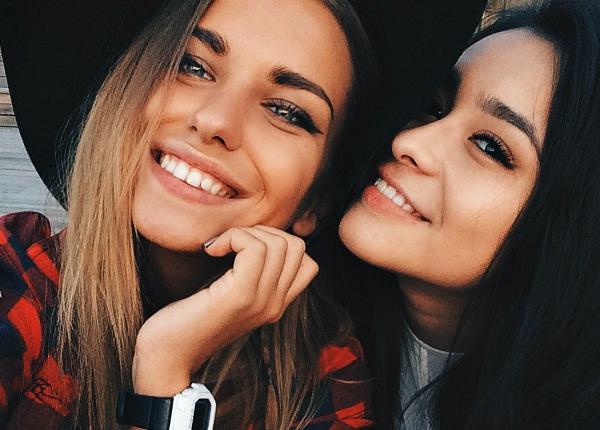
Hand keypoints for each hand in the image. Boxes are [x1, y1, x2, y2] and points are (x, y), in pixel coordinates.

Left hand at [132, 226, 317, 395]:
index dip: (279, 241)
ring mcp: (260, 301)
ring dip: (244, 233)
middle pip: (296, 247)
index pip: (307, 262)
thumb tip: (251, 235)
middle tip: (231, 243)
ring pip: (277, 244)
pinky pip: (254, 249)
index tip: (245, 247)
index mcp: (275, 304)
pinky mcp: (239, 296)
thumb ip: (247, 275)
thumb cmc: (188, 319)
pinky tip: (211, 250)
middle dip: (263, 231)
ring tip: (219, 246)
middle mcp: (274, 305)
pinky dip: (232, 237)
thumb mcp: (228, 295)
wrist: (167, 356)